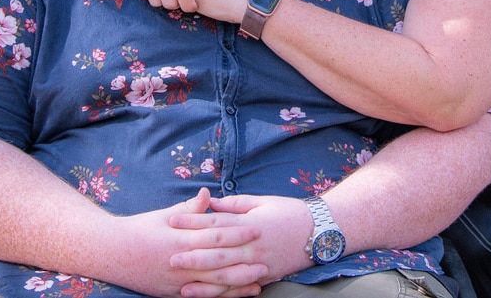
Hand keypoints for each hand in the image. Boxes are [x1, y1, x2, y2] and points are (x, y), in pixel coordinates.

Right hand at [117, 189, 268, 297]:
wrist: (112, 252)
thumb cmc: (139, 230)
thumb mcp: (164, 216)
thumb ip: (189, 209)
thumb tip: (208, 195)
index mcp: (182, 238)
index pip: (216, 235)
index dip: (238, 233)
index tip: (257, 228)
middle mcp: (182, 261)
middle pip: (219, 263)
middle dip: (244, 262)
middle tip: (267, 260)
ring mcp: (178, 280)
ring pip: (213, 284)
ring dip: (238, 284)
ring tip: (258, 281)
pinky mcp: (173, 294)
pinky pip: (201, 297)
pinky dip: (220, 297)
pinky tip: (235, 295)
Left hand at [169, 195, 313, 290]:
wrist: (320, 231)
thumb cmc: (290, 212)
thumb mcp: (263, 201)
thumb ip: (235, 204)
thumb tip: (211, 203)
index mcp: (251, 224)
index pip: (217, 224)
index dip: (193, 222)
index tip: (172, 220)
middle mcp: (254, 247)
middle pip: (218, 252)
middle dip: (193, 254)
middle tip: (170, 256)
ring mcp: (260, 265)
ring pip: (227, 275)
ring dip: (203, 279)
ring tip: (182, 280)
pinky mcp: (266, 278)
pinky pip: (240, 288)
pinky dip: (222, 293)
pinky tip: (206, 294)